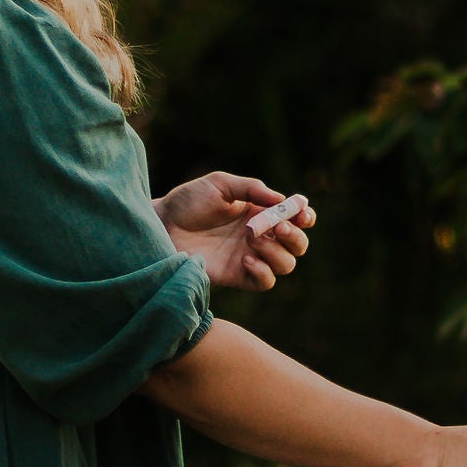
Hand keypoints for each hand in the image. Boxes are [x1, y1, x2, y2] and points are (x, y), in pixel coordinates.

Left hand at [155, 170, 313, 292]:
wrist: (161, 225)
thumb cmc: (188, 201)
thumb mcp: (220, 184)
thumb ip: (252, 189)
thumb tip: (283, 201)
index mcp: (261, 213)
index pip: (297, 219)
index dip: (306, 217)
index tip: (301, 213)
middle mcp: (261, 237)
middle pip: (299, 245)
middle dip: (294, 236)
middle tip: (275, 227)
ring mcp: (250, 257)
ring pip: (287, 265)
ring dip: (277, 251)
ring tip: (250, 238)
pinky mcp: (237, 276)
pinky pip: (266, 282)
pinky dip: (264, 271)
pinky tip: (246, 258)